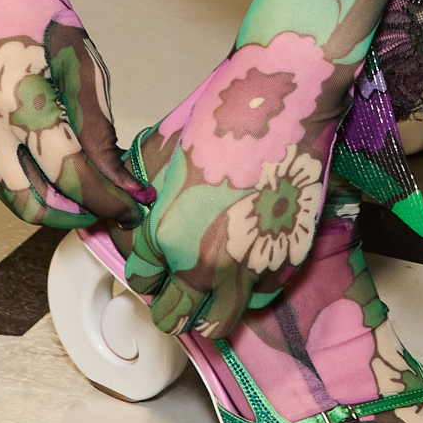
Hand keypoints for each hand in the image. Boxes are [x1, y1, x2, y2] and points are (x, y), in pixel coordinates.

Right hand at [0, 18, 156, 228]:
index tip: (135, 207)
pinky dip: (30, 183)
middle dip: (78, 214)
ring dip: (54, 204)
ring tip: (91, 193)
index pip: (71, 177)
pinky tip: (56, 169)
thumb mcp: (82, 65)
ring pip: (15, 197)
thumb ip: (98, 129)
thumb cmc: (36, 19)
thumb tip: (120, 178)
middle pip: (36, 204)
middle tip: (113, 208)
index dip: (108, 200)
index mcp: (20, 102)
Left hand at [118, 34, 345, 335]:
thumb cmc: (223, 116)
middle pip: (174, 318)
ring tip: (210, 284)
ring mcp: (250, 265)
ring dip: (208, 309)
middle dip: (171, 304)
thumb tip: (134, 223)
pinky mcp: (288, 257)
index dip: (147, 270)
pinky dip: (249, 288)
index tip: (155, 261)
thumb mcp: (160, 153)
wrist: (283, 99)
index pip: (142, 281)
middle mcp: (205, 262)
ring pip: (218, 323)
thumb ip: (143, 200)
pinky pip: (260, 296)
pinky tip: (247, 260)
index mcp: (166, 234)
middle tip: (177, 284)